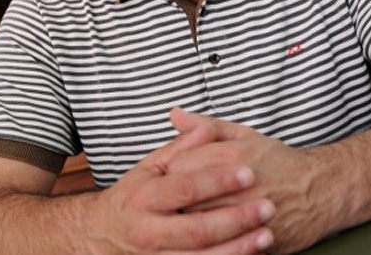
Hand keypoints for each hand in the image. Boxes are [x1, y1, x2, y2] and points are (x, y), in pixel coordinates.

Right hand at [90, 118, 275, 253]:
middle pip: (197, 228)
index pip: (184, 188)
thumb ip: (180, 149)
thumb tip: (205, 128)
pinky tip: (251, 254)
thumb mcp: (149, 168)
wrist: (102, 235)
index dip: (217, 181)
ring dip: (238, 248)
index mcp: (143, 197)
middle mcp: (148, 230)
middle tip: (268, 206)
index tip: (248, 172)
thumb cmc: (133, 197)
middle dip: (235, 219)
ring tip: (267, 234)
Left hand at [165, 108, 332, 253]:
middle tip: (169, 204)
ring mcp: (252, 213)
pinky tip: (208, 237)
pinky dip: (213, 241)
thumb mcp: (243, 135)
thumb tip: (174, 114)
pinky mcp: (261, 237)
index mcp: (233, 156)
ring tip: (185, 220)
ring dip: (190, 222)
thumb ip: (205, 126)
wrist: (323, 189)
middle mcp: (242, 184)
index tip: (168, 179)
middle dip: (175, 201)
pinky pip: (227, 243)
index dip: (169, 174)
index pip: (180, 166)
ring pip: (203, 223)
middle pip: (187, 197)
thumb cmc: (278, 161)